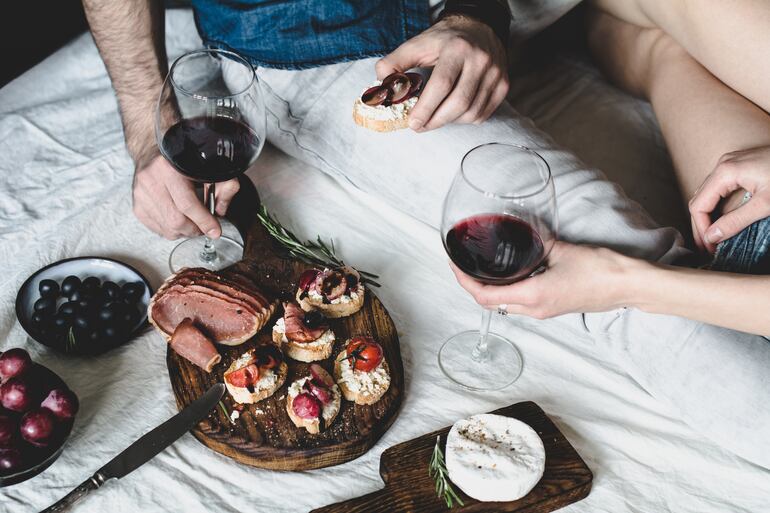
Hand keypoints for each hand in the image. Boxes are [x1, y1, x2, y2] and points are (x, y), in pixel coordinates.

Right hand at [131, 153, 239, 239]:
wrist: (152, 152)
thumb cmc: (182, 160)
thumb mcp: (209, 166)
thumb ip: (224, 186)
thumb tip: (221, 211)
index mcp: (169, 168)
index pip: (187, 204)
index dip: (204, 221)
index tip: (215, 231)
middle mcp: (151, 181)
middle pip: (176, 221)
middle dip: (195, 229)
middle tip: (204, 227)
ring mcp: (141, 194)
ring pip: (167, 228)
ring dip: (184, 231)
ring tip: (192, 222)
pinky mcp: (137, 205)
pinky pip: (157, 229)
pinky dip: (171, 229)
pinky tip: (178, 218)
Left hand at [376, 15, 507, 131]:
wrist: (479, 27)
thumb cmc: (445, 39)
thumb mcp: (417, 44)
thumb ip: (395, 63)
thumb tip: (381, 86)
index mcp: (457, 49)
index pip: (442, 84)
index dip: (426, 108)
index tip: (413, 122)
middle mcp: (480, 60)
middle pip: (459, 102)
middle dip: (436, 120)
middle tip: (420, 126)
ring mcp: (495, 73)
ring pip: (472, 112)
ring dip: (450, 122)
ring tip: (435, 118)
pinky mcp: (503, 84)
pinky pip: (483, 113)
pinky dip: (466, 120)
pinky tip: (453, 113)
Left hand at [449, 242, 636, 318]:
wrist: (628, 285)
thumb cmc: (601, 269)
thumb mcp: (562, 249)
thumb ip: (537, 243)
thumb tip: (522, 235)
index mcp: (533, 296)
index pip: (484, 295)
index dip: (464, 281)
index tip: (454, 264)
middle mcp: (534, 309)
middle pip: (489, 303)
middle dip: (471, 284)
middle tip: (463, 264)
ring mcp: (543, 312)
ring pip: (503, 305)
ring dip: (487, 289)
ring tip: (480, 267)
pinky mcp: (551, 308)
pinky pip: (519, 303)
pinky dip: (505, 290)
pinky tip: (507, 273)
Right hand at [689, 145, 769, 252]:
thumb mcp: (766, 204)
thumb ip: (736, 221)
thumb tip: (711, 237)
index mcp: (725, 172)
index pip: (699, 205)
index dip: (701, 229)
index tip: (710, 248)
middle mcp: (723, 164)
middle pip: (699, 199)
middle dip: (701, 225)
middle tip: (708, 247)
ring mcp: (730, 163)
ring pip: (707, 193)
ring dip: (708, 216)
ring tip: (715, 237)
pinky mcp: (740, 165)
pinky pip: (719, 187)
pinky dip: (718, 205)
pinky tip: (724, 219)